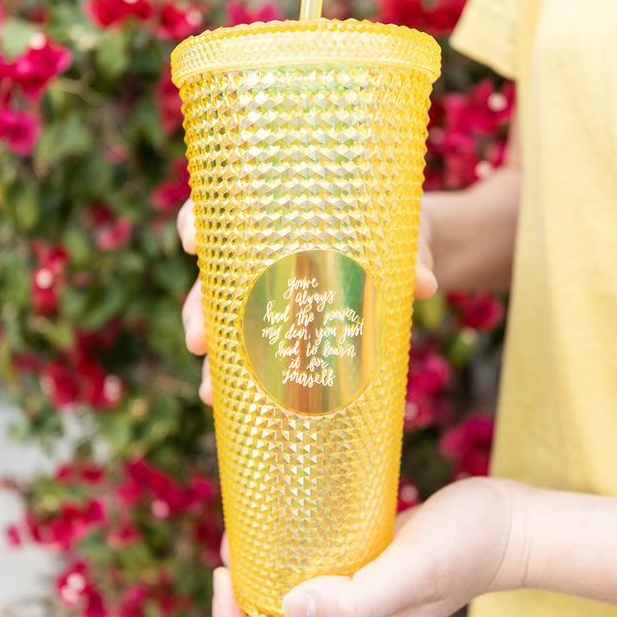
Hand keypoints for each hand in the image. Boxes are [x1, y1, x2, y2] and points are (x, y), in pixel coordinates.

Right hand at [176, 198, 438, 404]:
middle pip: (212, 281)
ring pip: (224, 323)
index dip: (197, 223)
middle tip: (199, 340)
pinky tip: (230, 403)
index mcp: (282, 222)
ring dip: (215, 357)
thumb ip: (410, 256)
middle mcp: (265, 260)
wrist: (413, 256)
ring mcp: (273, 297)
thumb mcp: (406, 238)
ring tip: (210, 390)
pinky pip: (257, 352)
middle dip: (198, 311)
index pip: (224, 213)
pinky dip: (241, 379)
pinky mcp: (291, 330)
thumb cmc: (398, 233)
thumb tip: (423, 286)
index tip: (192, 243)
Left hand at [211, 477, 515, 616]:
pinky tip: (290, 520)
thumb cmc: (466, 544)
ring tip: (251, 529)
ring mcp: (361, 597)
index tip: (225, 572)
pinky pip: (315, 573)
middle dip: (240, 597)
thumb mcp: (414, 568)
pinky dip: (291, 555)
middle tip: (234, 543)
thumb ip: (357, 599)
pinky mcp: (368, 567)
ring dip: (263, 573)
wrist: (508, 525)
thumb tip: (289, 609)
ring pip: (292, 601)